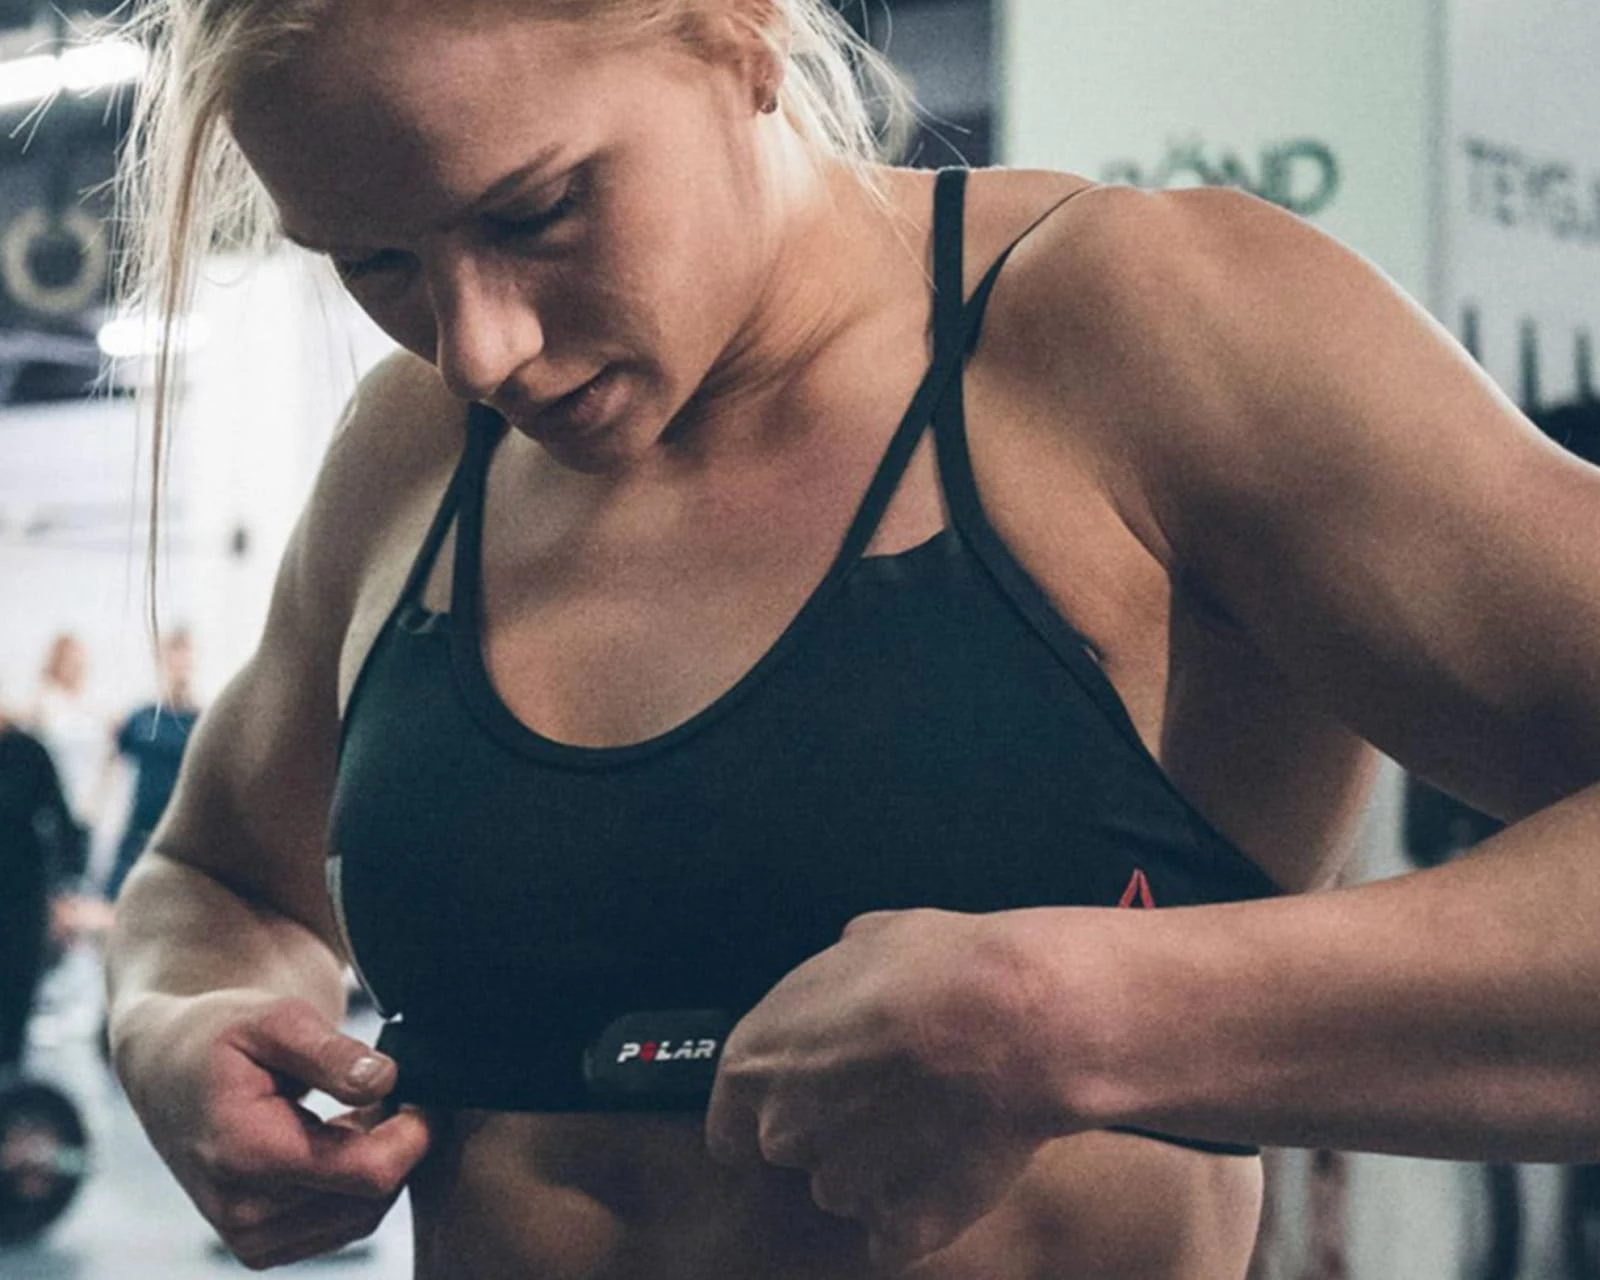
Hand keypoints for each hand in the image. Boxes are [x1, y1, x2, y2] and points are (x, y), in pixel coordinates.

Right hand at [116, 992, 430, 1268]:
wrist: (169, 1070)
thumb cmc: (224, 1035)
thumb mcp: (276, 1020)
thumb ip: (332, 1053)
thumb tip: (387, 1080)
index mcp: (246, 1151)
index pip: (367, 1173)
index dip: (413, 1135)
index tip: (422, 1092)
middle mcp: (243, 1210)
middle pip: (369, 1200)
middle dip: (399, 1147)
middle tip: (397, 1091)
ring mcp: (247, 1237)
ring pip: (359, 1219)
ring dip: (377, 1167)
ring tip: (365, 1109)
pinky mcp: (257, 1246)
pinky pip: (337, 1228)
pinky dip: (354, 1187)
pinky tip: (343, 1136)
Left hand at [706, 910, 1065, 1271]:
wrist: (1009, 1019)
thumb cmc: (937, 969)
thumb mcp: (865, 938)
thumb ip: (835, 980)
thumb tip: (848, 970)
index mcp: (755, 1062)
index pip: (730, 1124)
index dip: (772, 1110)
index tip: (807, 1101)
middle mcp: (784, 1131)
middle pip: (795, 1154)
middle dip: (836, 1131)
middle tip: (894, 1093)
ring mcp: (841, 1185)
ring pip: (852, 1191)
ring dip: (884, 1168)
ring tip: (938, 1118)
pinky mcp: (903, 1226)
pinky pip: (900, 1235)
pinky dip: (923, 1210)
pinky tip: (955, 1162)